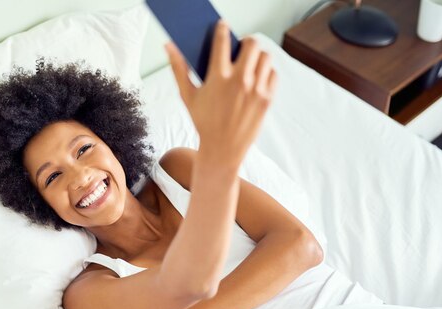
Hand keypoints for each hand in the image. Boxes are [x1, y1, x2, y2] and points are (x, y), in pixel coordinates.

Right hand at [165, 21, 276, 163]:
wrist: (222, 149)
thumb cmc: (203, 122)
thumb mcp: (188, 96)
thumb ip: (178, 68)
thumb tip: (168, 46)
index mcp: (218, 78)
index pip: (222, 41)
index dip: (222, 29)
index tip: (222, 26)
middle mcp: (240, 81)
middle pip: (252, 43)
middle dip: (246, 41)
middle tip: (241, 46)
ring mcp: (256, 90)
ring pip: (265, 56)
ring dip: (258, 55)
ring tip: (250, 61)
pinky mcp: (267, 99)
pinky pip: (273, 74)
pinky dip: (267, 72)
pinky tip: (257, 76)